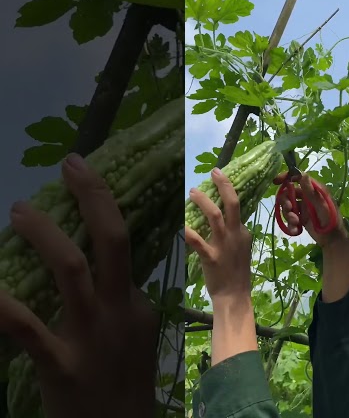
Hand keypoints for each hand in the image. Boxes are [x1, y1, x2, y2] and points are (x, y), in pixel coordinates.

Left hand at [0, 154, 157, 417]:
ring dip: (45, 235)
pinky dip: (0, 304)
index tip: (84, 175)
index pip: (126, 243)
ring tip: (20, 211)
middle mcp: (118, 309)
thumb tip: (105, 274)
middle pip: (112, 241)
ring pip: (71, 270)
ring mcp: (92, 335)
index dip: (104, 204)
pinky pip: (24, 326)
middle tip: (70, 164)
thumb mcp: (137, 335)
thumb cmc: (125, 381)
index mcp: (135, 302)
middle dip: (93, 197)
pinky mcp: (62, 364)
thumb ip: (123, 302)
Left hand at [184, 168, 252, 299]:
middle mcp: (235, 234)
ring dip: (203, 202)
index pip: (238, 205)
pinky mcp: (211, 257)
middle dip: (223, 185)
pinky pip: (197, 241)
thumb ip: (235, 233)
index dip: (228, 188)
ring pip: (215, 216)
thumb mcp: (242, 249)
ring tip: (192, 192)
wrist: (235, 295)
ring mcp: (223, 245)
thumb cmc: (237, 272)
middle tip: (213, 171)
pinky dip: (188, 231)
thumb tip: (227, 220)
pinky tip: (179, 224)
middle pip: (232, 204)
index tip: (219, 175)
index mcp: (242, 232)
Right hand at [273, 172, 348, 247]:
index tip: (276, 181)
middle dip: (286, 201)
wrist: (332, 240)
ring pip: (287, 206)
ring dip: (288, 215)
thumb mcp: (322, 205)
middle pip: (289, 193)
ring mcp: (303, 207)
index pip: (298, 177)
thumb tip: (302, 175)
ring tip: (295, 223)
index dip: (287, 177)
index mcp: (314, 190)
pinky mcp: (300, 218)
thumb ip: (311, 192)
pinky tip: (295, 230)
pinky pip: (289, 217)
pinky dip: (290, 224)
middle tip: (289, 209)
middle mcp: (307, 196)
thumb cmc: (331, 220)